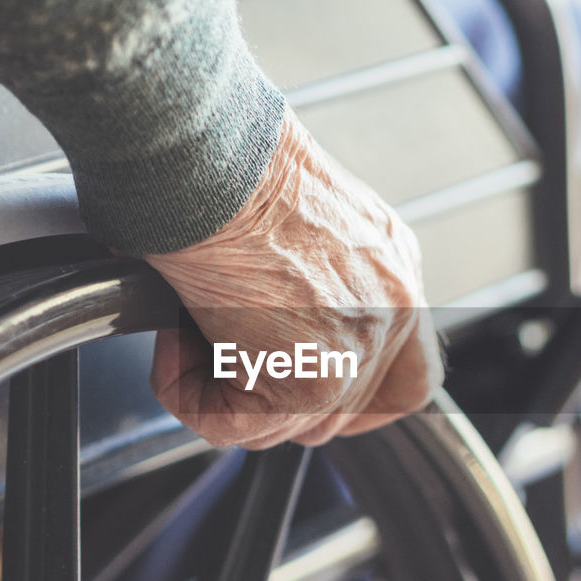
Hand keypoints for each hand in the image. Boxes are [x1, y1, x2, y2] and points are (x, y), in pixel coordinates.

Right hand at [144, 109, 442, 447]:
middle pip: (340, 410)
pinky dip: (188, 392)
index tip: (305, 391)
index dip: (354, 397)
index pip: (405, 373)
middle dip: (268, 396)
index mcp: (390, 265)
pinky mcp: (310, 379)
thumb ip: (306, 275)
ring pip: (281, 425)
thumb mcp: (295, 210)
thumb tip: (260, 317)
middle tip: (212, 346)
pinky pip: (233, 426)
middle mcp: (389, 308)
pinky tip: (175, 339)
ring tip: (186, 328)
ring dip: (218, 388)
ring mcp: (357, 347)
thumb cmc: (231, 161)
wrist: (211, 154)